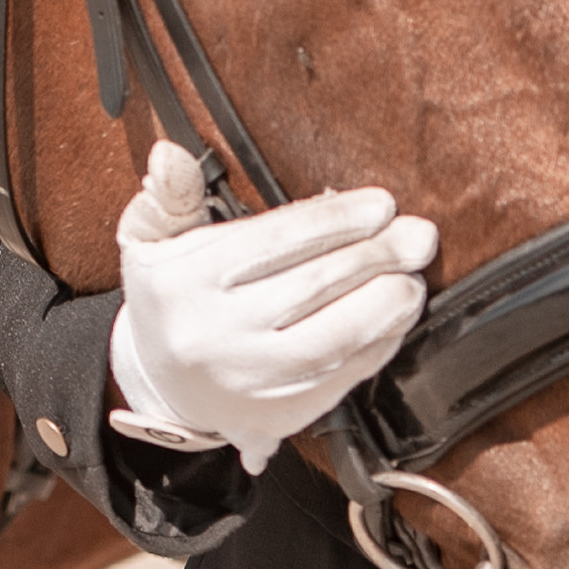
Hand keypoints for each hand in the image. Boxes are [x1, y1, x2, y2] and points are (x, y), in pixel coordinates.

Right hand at [109, 142, 437, 475]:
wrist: (162, 386)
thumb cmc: (171, 299)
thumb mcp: (151, 240)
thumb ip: (169, 194)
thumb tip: (171, 153)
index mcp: (182, 283)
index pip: (274, 241)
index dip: (336, 219)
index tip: (381, 205)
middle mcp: (213, 336)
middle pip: (312, 286)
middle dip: (377, 255)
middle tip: (417, 235)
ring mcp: (248, 382)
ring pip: (335, 339)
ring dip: (386, 304)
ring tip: (411, 277)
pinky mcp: (279, 416)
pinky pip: (343, 377)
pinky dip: (379, 344)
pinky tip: (396, 316)